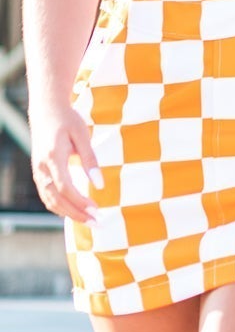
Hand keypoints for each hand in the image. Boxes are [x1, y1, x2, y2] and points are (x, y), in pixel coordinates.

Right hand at [31, 104, 100, 225]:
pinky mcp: (38, 172)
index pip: (65, 187)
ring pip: (49, 200)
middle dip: (75, 213)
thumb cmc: (68, 120)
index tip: (96, 209)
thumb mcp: (82, 135)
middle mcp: (42, 167)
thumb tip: (99, 185)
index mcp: (53, 157)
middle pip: (56, 199)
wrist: (46, 109)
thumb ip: (90, 160)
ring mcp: (37, 171)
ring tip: (87, 220)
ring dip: (68, 213)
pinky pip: (46, 195)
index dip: (80, 202)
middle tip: (96, 222)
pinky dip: (59, 206)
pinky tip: (73, 210)